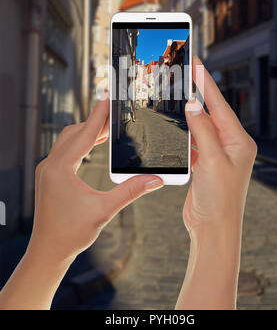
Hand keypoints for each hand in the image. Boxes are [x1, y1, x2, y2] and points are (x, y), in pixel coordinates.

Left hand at [27, 96, 163, 265]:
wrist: (48, 251)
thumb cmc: (71, 234)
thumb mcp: (104, 210)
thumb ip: (131, 191)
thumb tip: (156, 180)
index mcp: (60, 169)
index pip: (83, 134)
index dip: (98, 115)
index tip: (107, 98)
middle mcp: (50, 165)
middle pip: (74, 133)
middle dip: (95, 122)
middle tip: (115, 113)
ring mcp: (47, 170)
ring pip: (67, 140)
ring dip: (87, 132)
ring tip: (108, 127)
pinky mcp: (49, 175)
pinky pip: (64, 150)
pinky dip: (80, 142)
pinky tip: (93, 144)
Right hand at [184, 57, 256, 231]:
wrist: (213, 228)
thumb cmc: (219, 199)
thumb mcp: (211, 160)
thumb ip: (202, 130)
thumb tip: (192, 104)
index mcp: (239, 141)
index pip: (219, 105)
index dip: (206, 83)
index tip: (197, 64)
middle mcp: (230, 145)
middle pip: (211, 112)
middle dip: (197, 94)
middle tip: (184, 74)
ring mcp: (218, 154)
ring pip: (200, 126)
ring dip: (188, 114)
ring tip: (176, 96)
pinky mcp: (206, 163)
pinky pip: (194, 141)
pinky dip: (184, 133)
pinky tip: (175, 126)